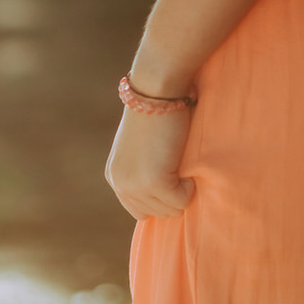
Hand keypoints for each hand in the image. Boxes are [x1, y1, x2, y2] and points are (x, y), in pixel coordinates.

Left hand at [104, 105, 194, 220]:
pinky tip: (187, 166)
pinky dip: (189, 188)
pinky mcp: (155, 181)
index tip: (171, 177)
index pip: (139, 209)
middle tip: (179, 170)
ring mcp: (136, 184)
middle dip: (170, 196)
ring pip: (168, 209)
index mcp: (114, 176)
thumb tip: (159, 195)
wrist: (156, 90)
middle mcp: (120, 184)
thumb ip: (140, 169)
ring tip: (182, 165)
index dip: (159, 197)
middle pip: (154, 213)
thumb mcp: (138, 147)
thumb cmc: (153, 111)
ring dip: (180, 192)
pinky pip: (181, 200)